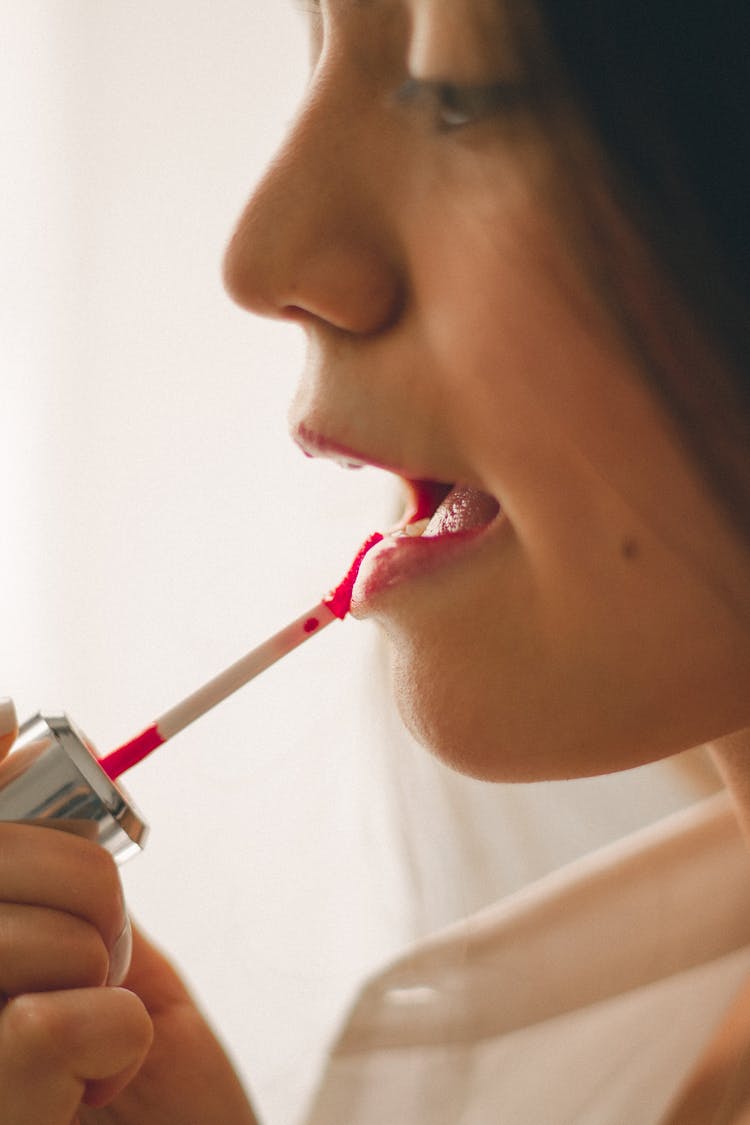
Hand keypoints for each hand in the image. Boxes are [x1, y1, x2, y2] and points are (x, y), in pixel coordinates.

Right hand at [0, 702, 259, 1123]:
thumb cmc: (146, 1070)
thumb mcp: (98, 941)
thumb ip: (49, 854)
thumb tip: (5, 717)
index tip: (22, 740)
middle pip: (9, 853)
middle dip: (90, 893)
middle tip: (97, 962)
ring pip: (38, 936)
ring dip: (103, 983)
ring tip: (90, 1039)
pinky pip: (54, 1022)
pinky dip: (111, 1044)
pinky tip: (88, 1091)